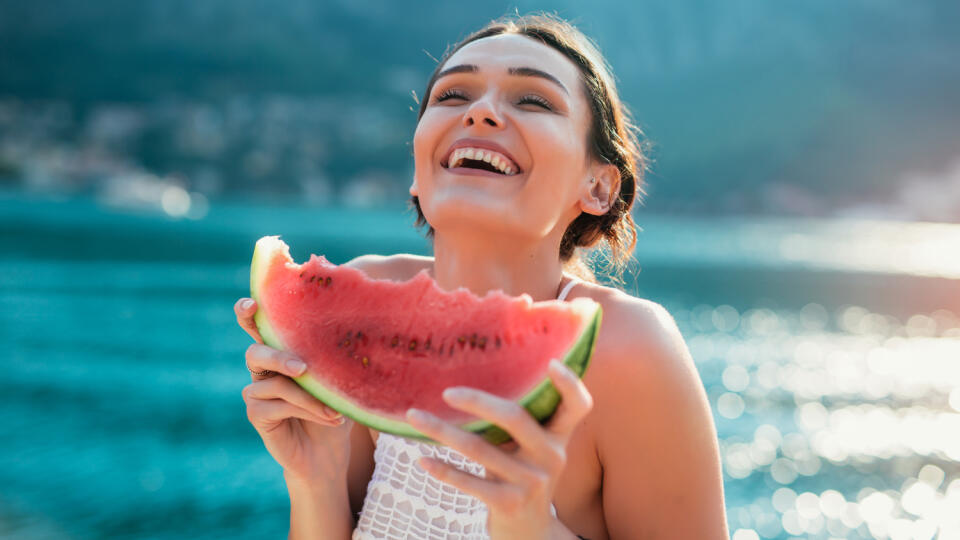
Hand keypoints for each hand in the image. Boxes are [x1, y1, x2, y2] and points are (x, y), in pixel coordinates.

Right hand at [236, 298, 352, 482]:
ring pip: (275, 383)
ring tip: (335, 410)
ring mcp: (257, 392)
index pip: (260, 326)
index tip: (252, 303)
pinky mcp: (257, 414)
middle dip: (277, 356)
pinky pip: (276, 405)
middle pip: (255, 352)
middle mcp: (264, 369)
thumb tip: (351, 334)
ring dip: (309, 397)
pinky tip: (329, 418)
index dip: (249, 313)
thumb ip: (335, 359)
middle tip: (302, 368)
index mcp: (282, 352)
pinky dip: (306, 410)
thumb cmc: (336, 408)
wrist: (329, 452)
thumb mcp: (339, 381)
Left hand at [406, 360, 592, 539]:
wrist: (529, 533)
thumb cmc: (521, 475)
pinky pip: (468, 482)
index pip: (578, 406)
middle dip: (477, 401)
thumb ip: (520, 421)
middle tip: (446, 392)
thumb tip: (471, 378)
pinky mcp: (509, 504)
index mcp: (559, 437)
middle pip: (514, 418)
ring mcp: (531, 482)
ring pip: (479, 449)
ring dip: (441, 431)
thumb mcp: (532, 449)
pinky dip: (442, 469)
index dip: (569, 384)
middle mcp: (551, 457)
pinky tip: (421, 459)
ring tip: (413, 416)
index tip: (550, 362)